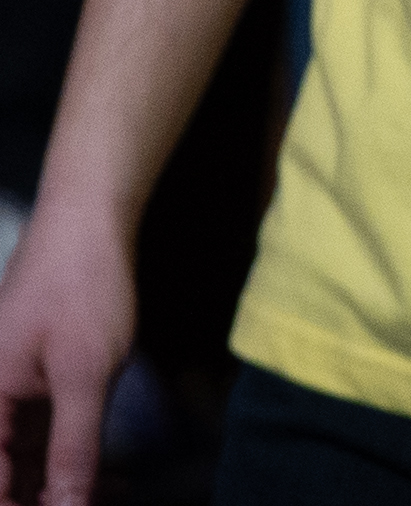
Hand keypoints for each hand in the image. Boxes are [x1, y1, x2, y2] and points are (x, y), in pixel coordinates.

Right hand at [0, 205, 139, 504]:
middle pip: (5, 472)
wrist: (87, 223)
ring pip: (23, 459)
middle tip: (93, 505)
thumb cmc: (82, 288)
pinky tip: (108, 477)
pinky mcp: (30, 383)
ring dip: (61, 484)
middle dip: (44, 498)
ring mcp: (6, 392)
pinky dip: (68, 457)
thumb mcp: (85, 374)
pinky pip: (39, 435)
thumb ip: (73, 446)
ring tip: (110, 496)